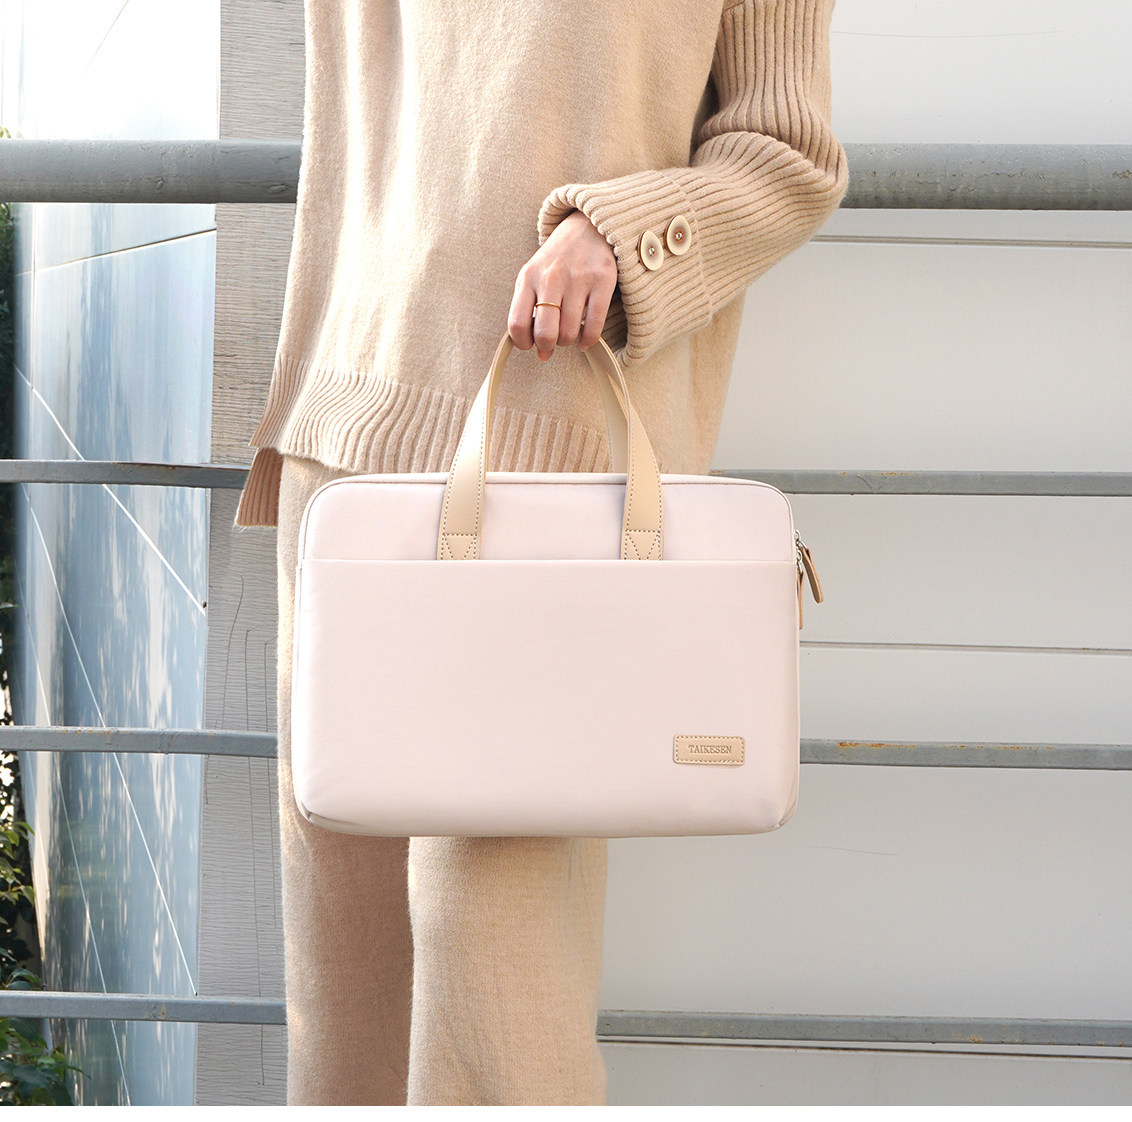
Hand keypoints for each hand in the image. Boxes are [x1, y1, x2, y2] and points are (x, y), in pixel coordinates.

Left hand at [508, 209, 617, 361]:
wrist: (587, 228)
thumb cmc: (557, 261)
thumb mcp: (534, 277)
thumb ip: (530, 311)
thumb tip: (542, 353)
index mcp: (528, 277)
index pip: (517, 324)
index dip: (523, 343)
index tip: (530, 344)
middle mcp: (551, 278)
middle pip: (545, 333)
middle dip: (548, 346)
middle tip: (552, 343)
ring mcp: (577, 279)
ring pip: (569, 332)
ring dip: (568, 341)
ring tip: (568, 335)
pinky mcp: (602, 280)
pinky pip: (594, 325)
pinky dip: (589, 340)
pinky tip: (585, 341)